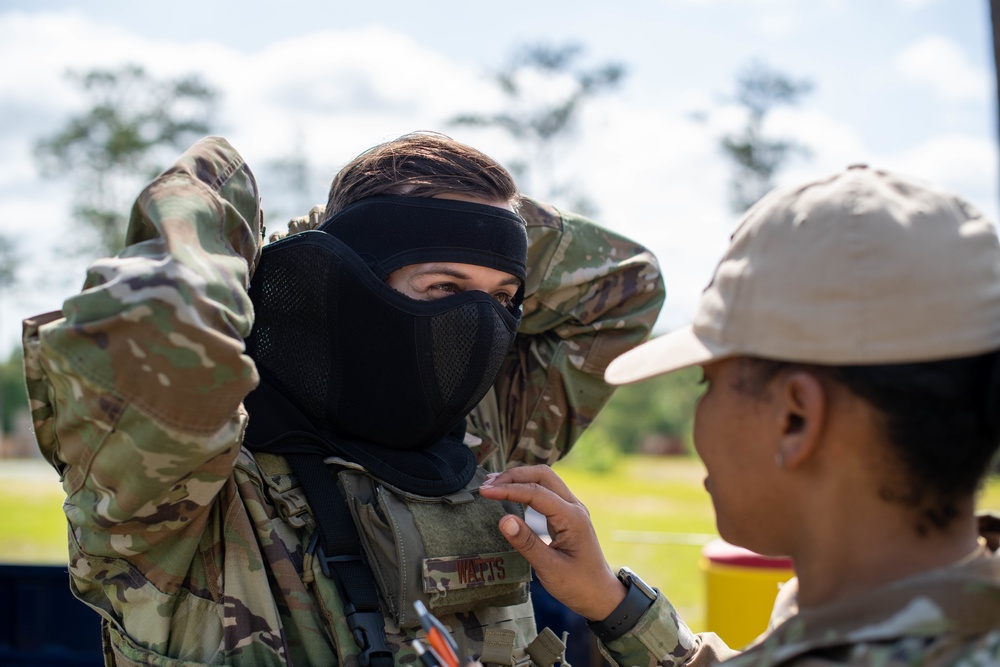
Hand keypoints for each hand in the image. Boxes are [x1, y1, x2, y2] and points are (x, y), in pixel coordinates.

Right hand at [479, 465, 625, 620]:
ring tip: (494, 485)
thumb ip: (526, 543)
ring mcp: (572, 509)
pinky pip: (546, 492)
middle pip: (543, 475)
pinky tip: (511, 494)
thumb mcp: (550, 568)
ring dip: (520, 479)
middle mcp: (574, 507)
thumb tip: (503, 519)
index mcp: (572, 518)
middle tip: (488, 485)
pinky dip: (526, 488)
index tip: (485, 492)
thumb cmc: (578, 585)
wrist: (601, 596)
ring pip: (545, 480)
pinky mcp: (566, 515)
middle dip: (514, 475)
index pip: (536, 493)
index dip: (508, 489)